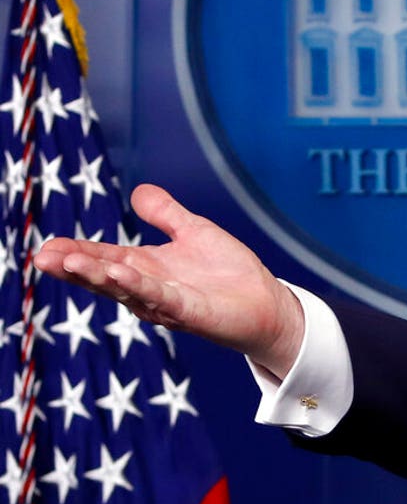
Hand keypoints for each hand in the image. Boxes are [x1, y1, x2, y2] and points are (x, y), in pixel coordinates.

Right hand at [33, 184, 304, 378]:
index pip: (102, 258)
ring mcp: (167, 303)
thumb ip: (166, 214)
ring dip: (99, 277)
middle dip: (75, 268)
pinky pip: (161, 297)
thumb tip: (138, 191)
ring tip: (72, 263)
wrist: (266, 301)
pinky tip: (121, 274)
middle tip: (43, 257)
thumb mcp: (194, 232)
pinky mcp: (190, 312)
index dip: (75, 253)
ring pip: (125, 289)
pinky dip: (140, 286)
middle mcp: (148, 288)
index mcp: (145, 268)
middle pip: (104, 277)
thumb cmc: (229, 272)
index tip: (46, 248)